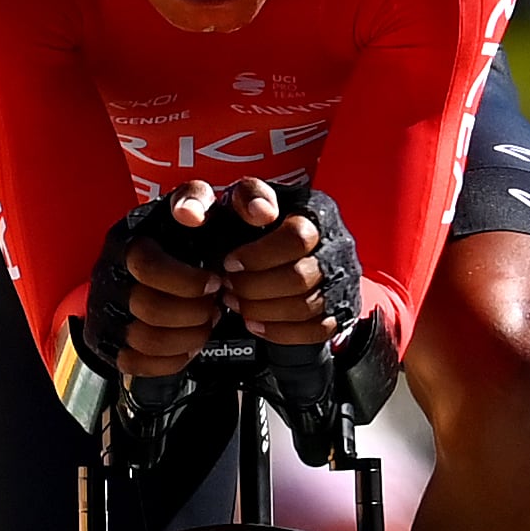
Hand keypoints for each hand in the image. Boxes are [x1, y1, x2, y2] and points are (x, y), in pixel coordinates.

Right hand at [117, 180, 225, 375]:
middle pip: (147, 307)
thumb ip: (240, 200)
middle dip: (192, 313)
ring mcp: (105, 308)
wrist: (156, 271)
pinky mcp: (107, 340)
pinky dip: (170, 359)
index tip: (215, 282)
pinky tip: (188, 344)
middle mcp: (110, 272)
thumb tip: (260, 211)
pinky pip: (135, 362)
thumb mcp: (214, 211)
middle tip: (214, 306)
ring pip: (144, 338)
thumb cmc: (192, 238)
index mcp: (130, 236)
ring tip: (205, 324)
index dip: (186, 280)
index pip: (146, 264)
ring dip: (186, 336)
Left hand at [208, 175, 336, 345]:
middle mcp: (335, 244)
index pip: (297, 238)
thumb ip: (205, 199)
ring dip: (263, 309)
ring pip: (307, 307)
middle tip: (229, 286)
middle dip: (255, 287)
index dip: (258, 256)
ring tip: (236, 302)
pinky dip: (280, 330)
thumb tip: (189, 214)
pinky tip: (255, 323)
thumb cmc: (250, 225)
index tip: (230, 262)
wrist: (278, 251)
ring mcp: (340, 279)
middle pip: (300, 277)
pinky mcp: (339, 308)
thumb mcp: (227, 204)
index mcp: (314, 211)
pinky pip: (315, 330)